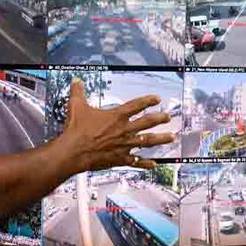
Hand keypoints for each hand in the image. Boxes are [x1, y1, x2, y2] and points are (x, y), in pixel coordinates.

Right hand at [56, 78, 173, 171]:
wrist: (73, 152)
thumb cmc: (75, 130)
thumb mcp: (76, 106)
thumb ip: (78, 92)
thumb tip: (76, 80)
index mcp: (116, 116)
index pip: (136, 105)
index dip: (147, 101)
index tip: (156, 99)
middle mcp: (124, 130)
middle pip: (147, 123)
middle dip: (159, 119)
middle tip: (168, 117)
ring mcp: (124, 145)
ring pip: (147, 141)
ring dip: (161, 139)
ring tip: (171, 138)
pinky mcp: (120, 159)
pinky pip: (136, 161)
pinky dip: (146, 163)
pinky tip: (154, 164)